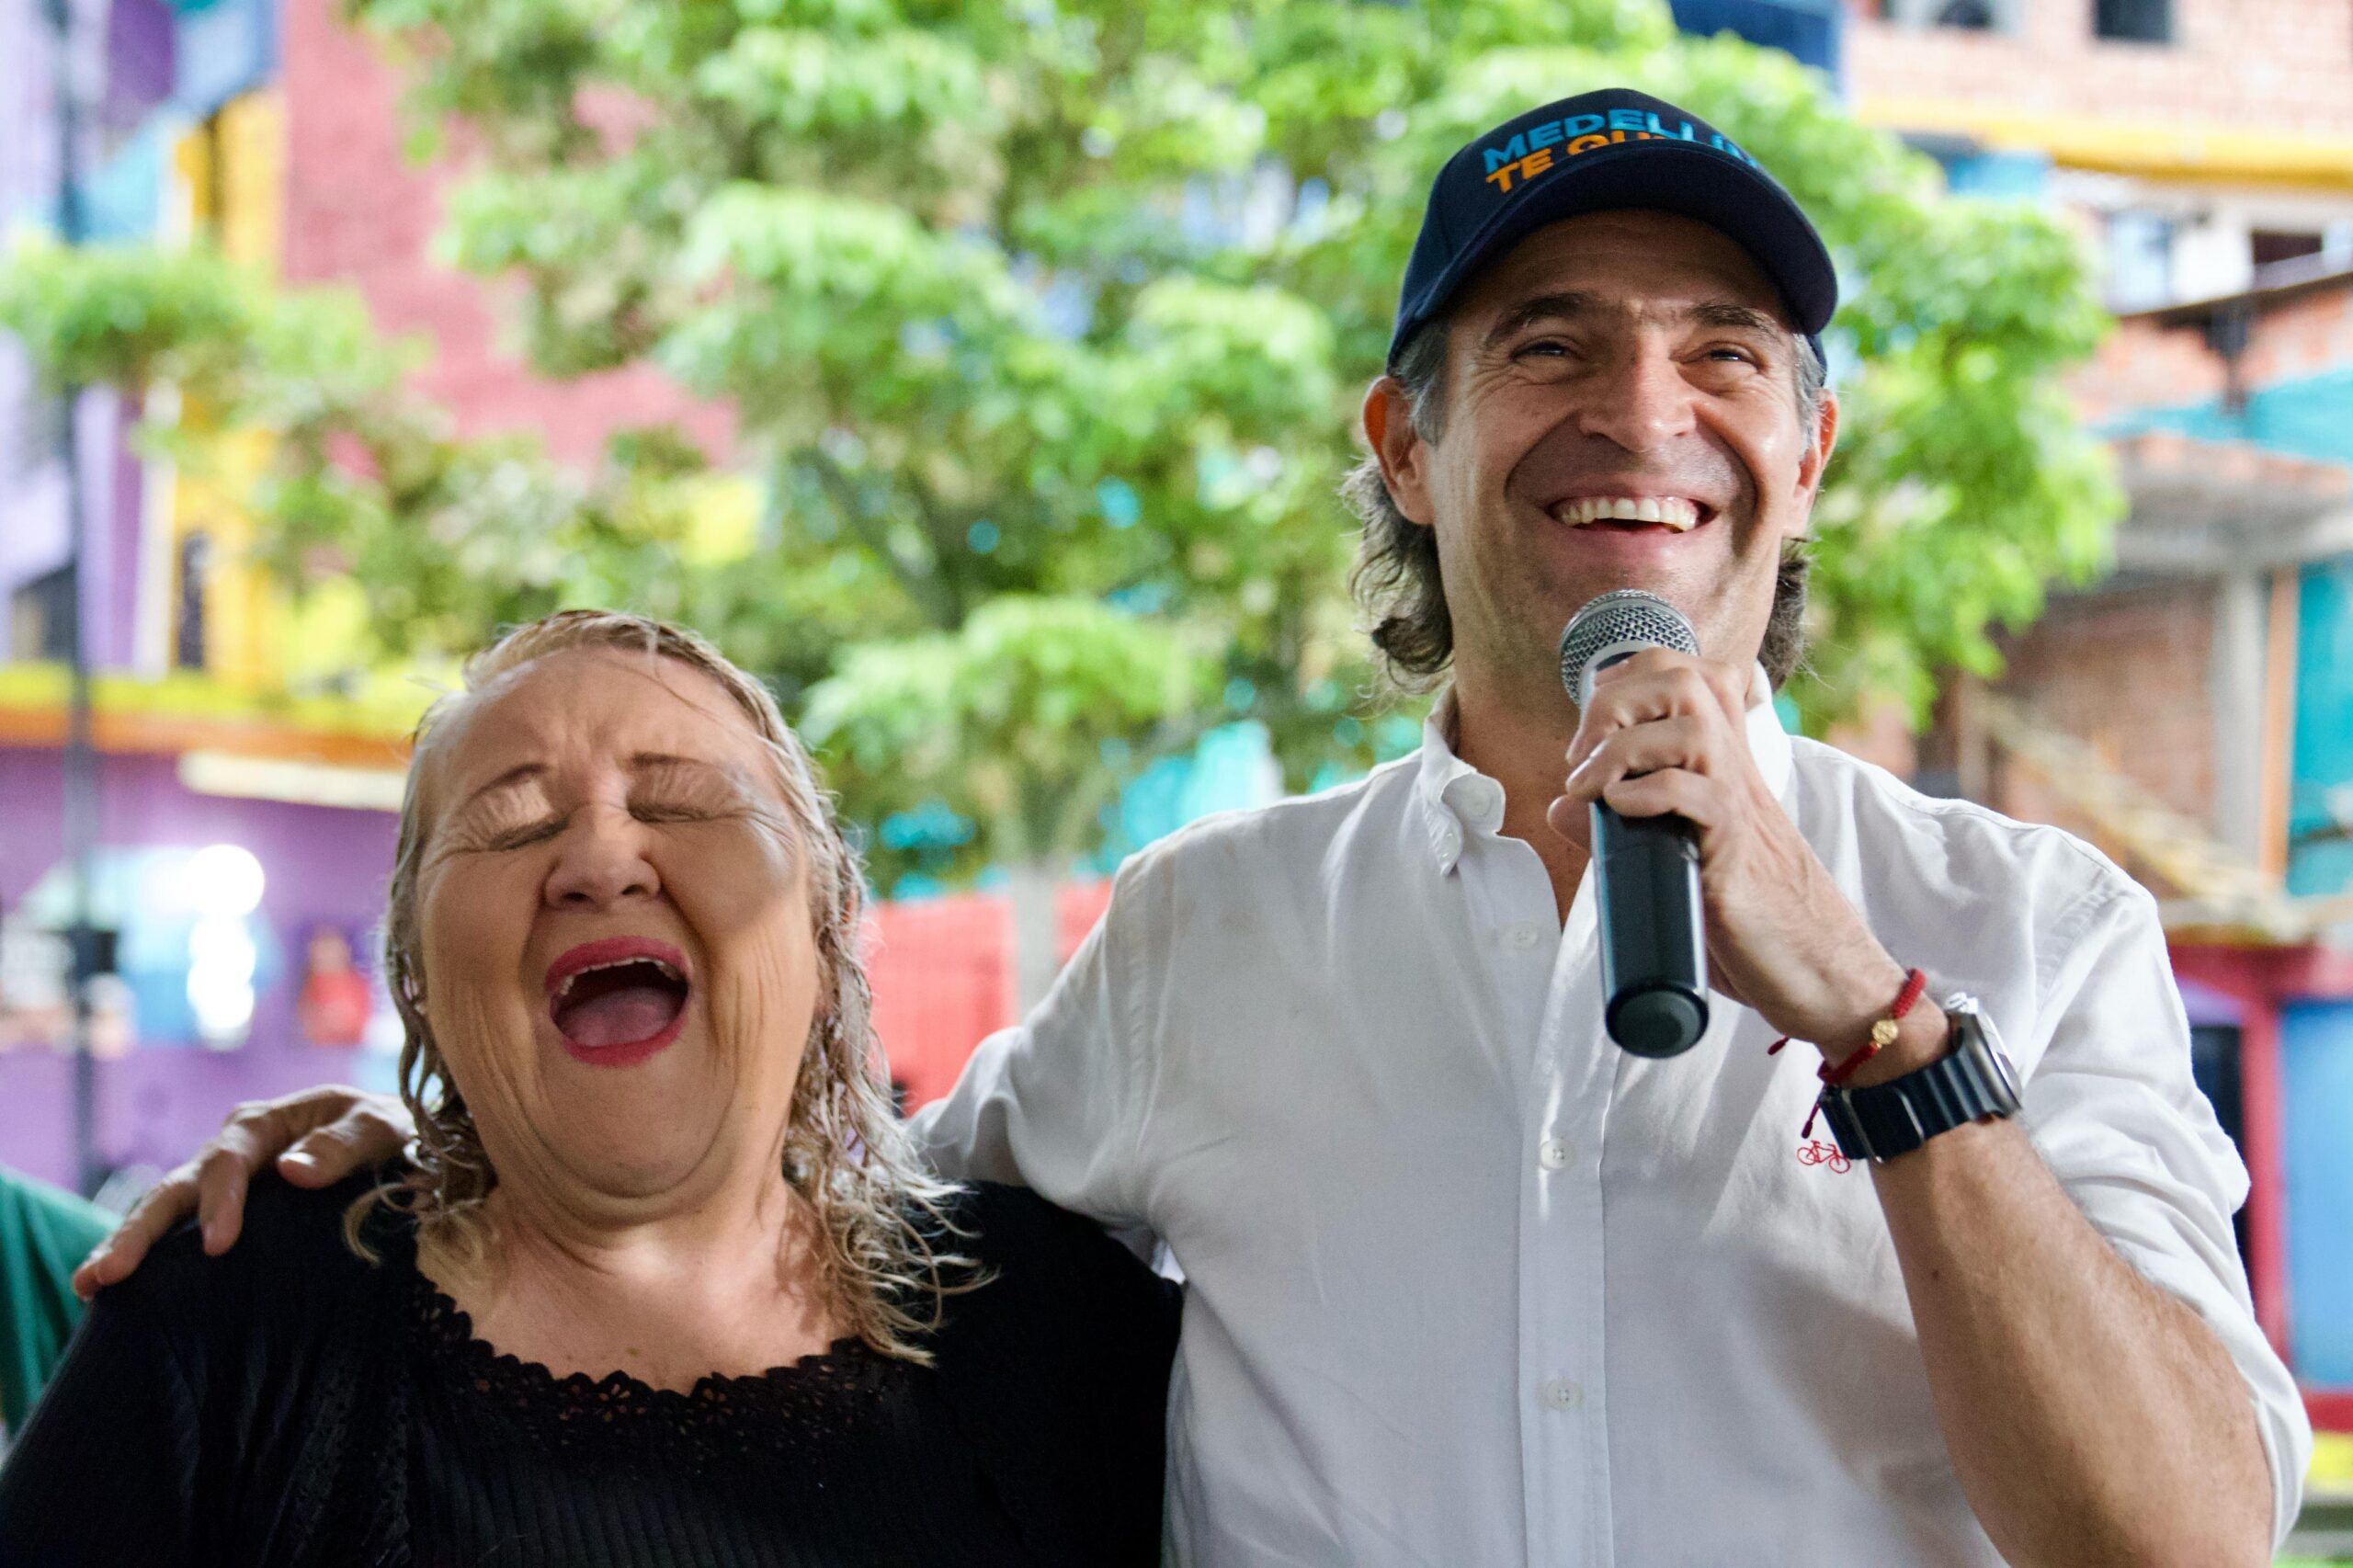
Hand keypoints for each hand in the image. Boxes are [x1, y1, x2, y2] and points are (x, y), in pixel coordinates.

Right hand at [72, 1086, 413, 1298]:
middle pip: (176, 1187)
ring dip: (126, 1245)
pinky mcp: (224, 1213)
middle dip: (139, 1231)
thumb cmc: (393, 1131)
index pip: (230, 1160)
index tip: (215, 1246)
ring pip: (164, 1211)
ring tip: (87, 1287)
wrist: (398, 1143)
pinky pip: (179, 1234)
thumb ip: (344, 1144)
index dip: (219, 1200)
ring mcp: (221, 1184)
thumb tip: (291, 1171)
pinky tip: (117, 1295)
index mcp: (267, 1123)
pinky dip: (151, 1260)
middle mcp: (233, 1150)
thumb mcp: (382, 1127)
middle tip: (105, 1275)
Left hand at [1543, 650, 1910, 1055]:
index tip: (1590, 733)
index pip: (1681, 671)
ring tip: (1594, 791)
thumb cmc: (1747, 917)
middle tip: (1583, 759)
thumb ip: (1621, 829)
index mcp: (1721, 761)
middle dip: (1615, 703)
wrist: (1817, 969)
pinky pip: (1698, 791)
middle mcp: (1734, 767)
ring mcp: (1741, 801)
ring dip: (1623, 748)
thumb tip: (1560, 807)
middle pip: (1682, 677)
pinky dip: (1649, 793)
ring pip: (1690, 723)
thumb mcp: (1672, 860)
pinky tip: (1623, 813)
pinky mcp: (1738, 847)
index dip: (1624, 680)